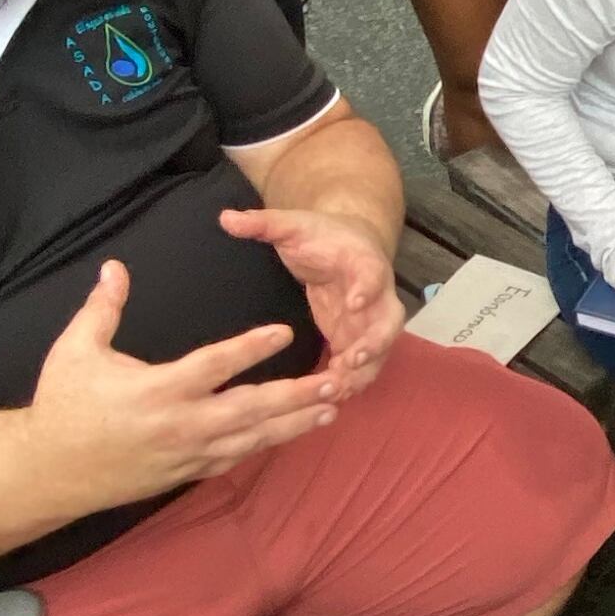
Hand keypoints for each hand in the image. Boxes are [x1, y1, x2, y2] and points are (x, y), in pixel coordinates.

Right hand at [28, 259, 342, 507]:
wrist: (49, 471)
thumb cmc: (62, 405)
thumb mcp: (73, 350)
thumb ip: (102, 308)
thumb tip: (115, 266)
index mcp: (157, 390)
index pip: (215, 365)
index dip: (251, 348)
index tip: (284, 331)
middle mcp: (180, 424)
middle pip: (250, 409)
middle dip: (296, 396)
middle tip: (334, 381)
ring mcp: (187, 453)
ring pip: (252, 439)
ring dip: (293, 423)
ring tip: (331, 407)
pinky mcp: (187, 472)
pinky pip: (236, 458)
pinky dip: (266, 444)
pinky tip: (292, 432)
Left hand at [220, 206, 405, 399]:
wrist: (345, 244)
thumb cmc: (319, 235)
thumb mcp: (291, 225)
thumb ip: (263, 223)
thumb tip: (225, 217)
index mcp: (362, 262)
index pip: (372, 274)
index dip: (367, 289)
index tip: (353, 303)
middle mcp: (376, 295)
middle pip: (389, 321)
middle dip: (375, 343)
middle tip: (352, 361)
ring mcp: (369, 320)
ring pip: (379, 350)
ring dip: (363, 371)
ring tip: (337, 391)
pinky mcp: (357, 337)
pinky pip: (362, 364)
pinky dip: (350, 381)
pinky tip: (327, 398)